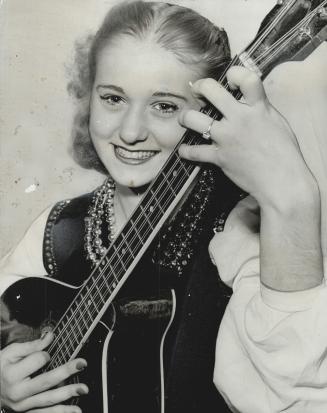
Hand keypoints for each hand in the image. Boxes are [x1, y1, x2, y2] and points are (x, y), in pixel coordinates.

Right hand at [0, 332, 86, 412]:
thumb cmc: (1, 367)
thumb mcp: (11, 353)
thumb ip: (32, 346)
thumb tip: (50, 336)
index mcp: (12, 374)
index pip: (37, 361)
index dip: (45, 355)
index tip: (46, 354)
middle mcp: (17, 392)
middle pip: (46, 381)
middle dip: (66, 372)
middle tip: (82, 364)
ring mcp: (21, 406)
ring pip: (48, 400)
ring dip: (67, 394)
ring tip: (83, 388)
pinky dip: (61, 412)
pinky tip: (75, 410)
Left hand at [179, 66, 315, 210]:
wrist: (282, 181)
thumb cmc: (285, 154)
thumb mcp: (278, 123)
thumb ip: (262, 109)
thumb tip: (251, 102)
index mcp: (258, 108)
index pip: (245, 78)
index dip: (234, 72)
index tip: (229, 79)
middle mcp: (239, 119)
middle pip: (211, 91)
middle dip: (199, 86)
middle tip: (196, 90)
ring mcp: (227, 138)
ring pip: (194, 119)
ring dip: (185, 117)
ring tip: (184, 119)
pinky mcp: (220, 157)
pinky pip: (195, 151)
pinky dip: (186, 151)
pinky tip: (184, 150)